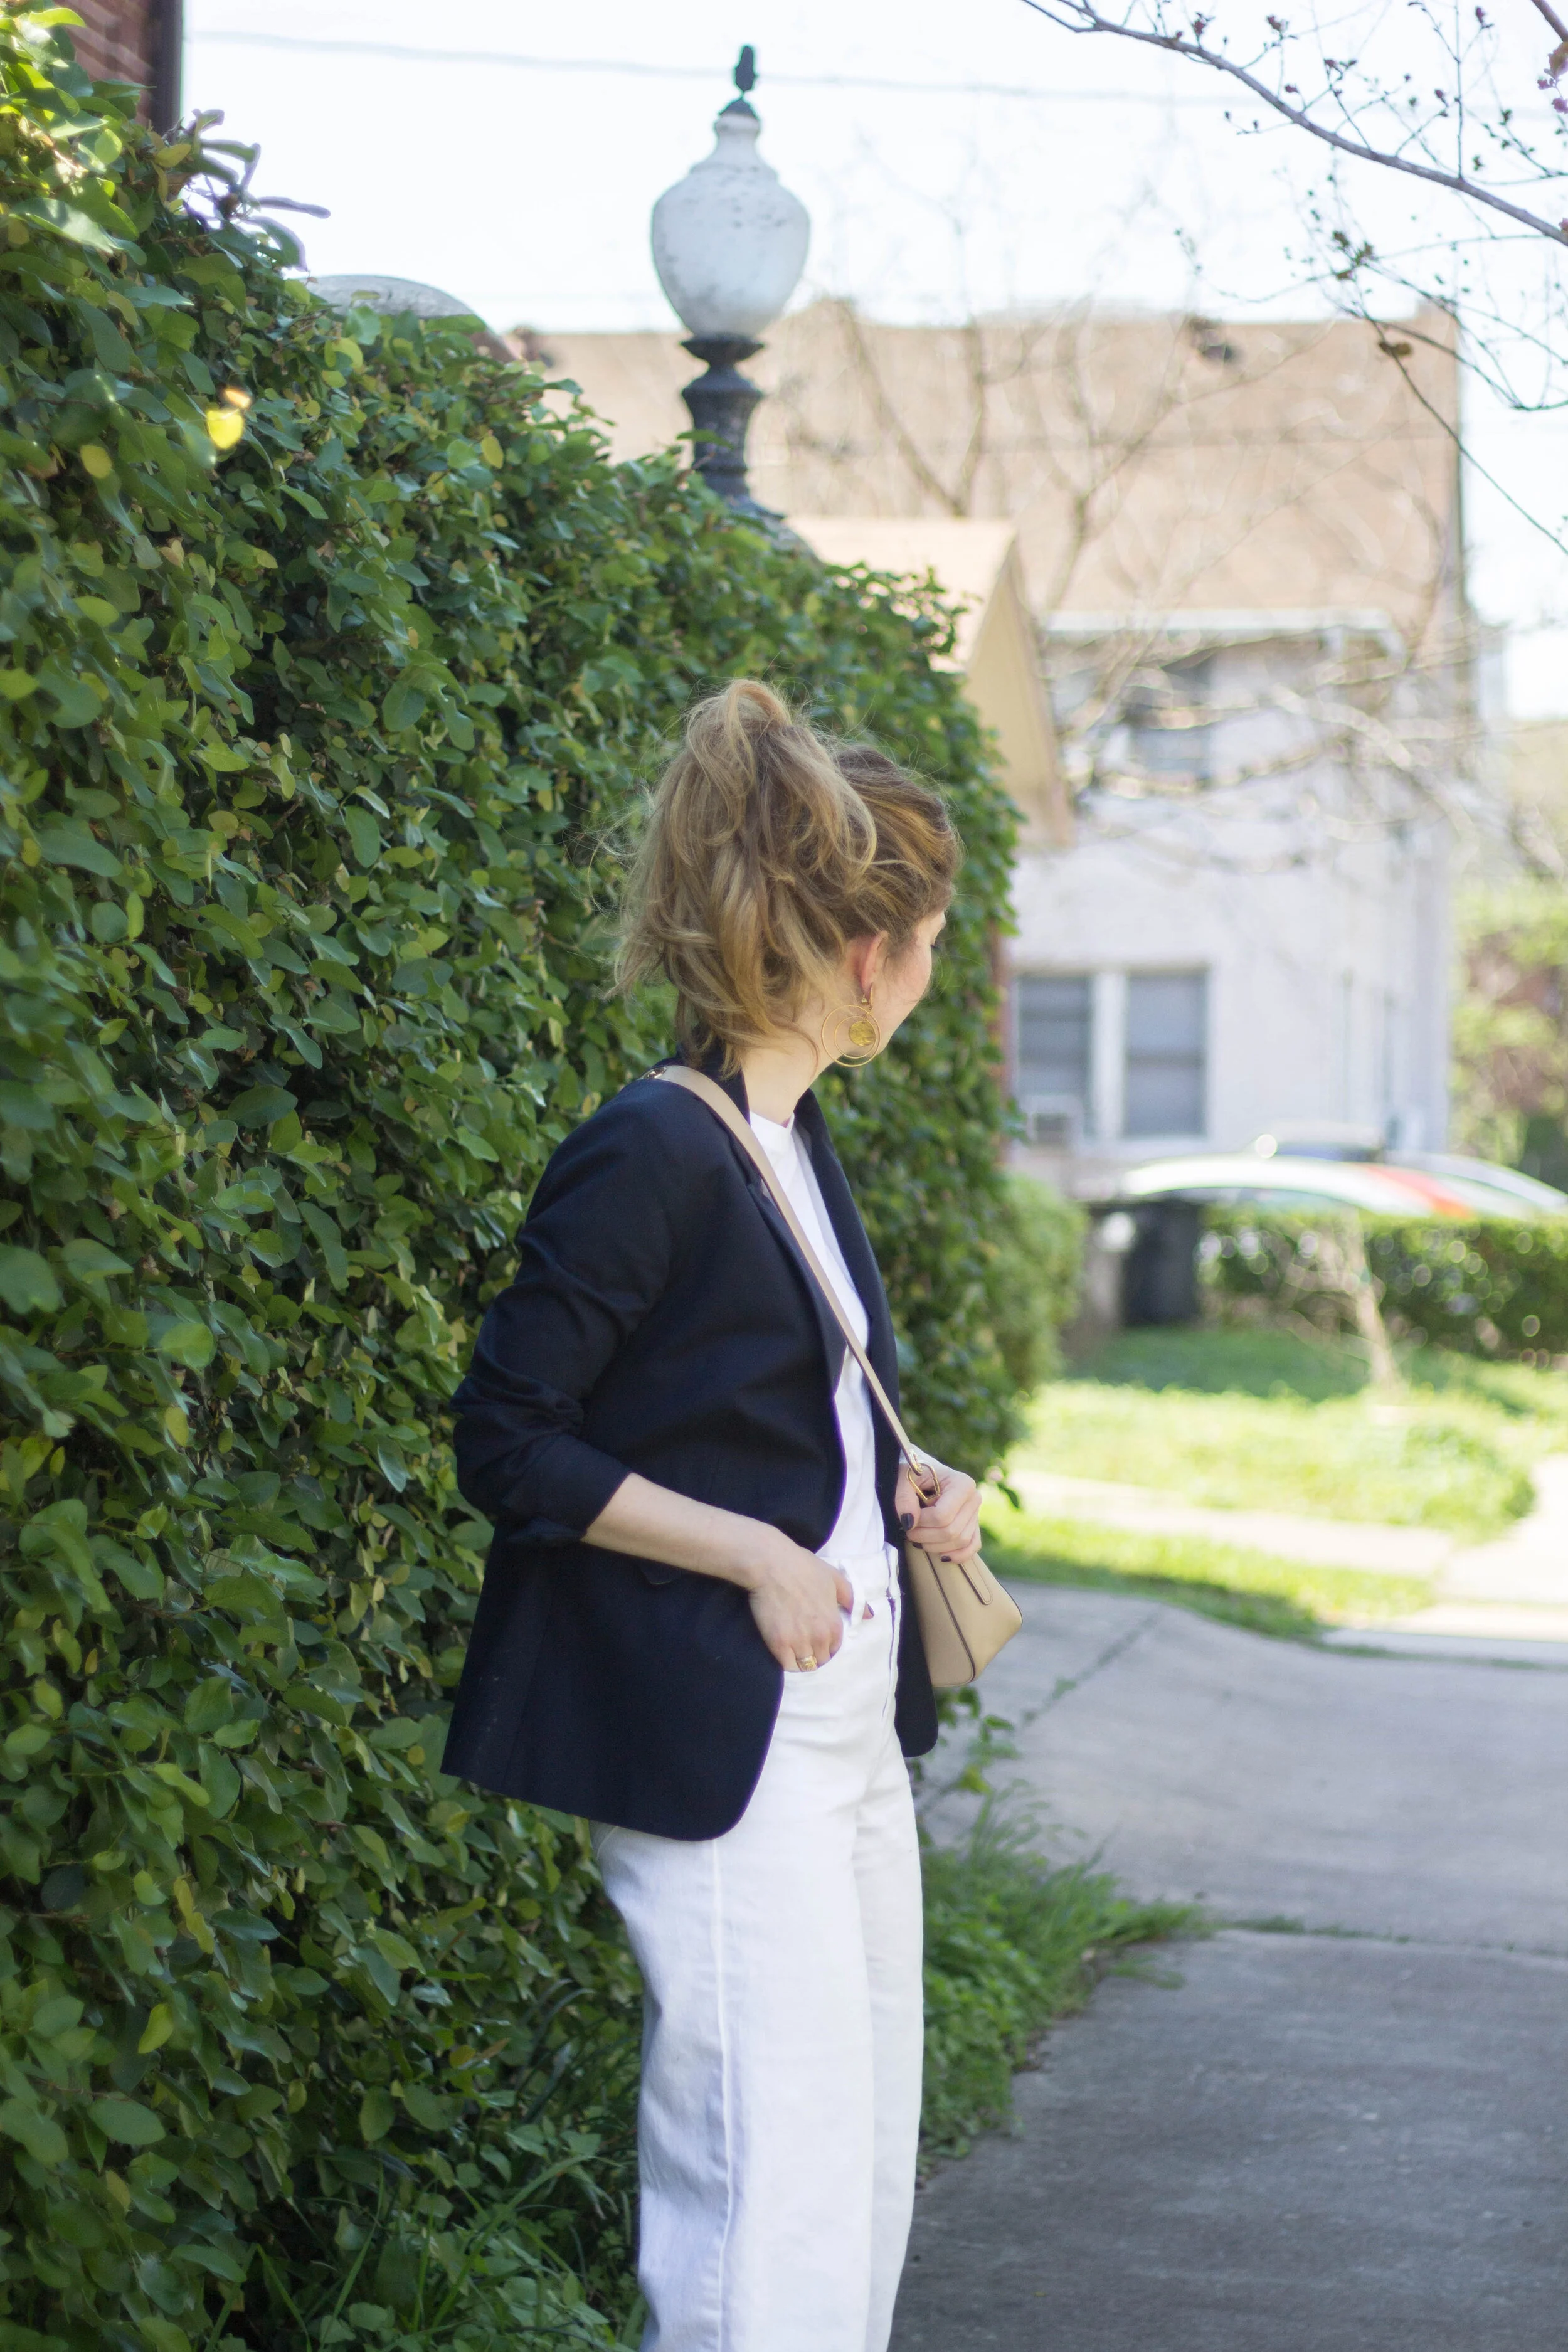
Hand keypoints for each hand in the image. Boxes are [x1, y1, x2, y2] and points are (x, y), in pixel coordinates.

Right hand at [745, 1535, 854, 1672]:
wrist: (772, 1565)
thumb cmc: (804, 1568)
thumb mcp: (835, 1579)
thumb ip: (853, 1600)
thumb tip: (870, 1615)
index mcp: (834, 1625)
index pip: (835, 1650)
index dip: (826, 1645)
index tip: (817, 1637)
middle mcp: (819, 1638)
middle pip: (820, 1660)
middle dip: (814, 1653)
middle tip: (803, 1641)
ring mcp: (798, 1642)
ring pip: (805, 1665)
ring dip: (801, 1659)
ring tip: (793, 1647)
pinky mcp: (778, 1644)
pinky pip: (787, 1665)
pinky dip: (786, 1661)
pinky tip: (782, 1649)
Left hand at [897, 1457, 981, 1563]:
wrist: (923, 1474)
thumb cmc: (914, 1475)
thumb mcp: (903, 1479)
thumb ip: (903, 1498)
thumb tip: (909, 1522)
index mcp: (962, 1483)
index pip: (942, 1516)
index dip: (921, 1523)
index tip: (906, 1519)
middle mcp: (974, 1498)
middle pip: (951, 1531)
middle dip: (925, 1536)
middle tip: (908, 1531)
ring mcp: (976, 1513)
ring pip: (960, 1541)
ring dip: (934, 1546)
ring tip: (917, 1537)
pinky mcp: (974, 1525)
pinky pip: (972, 1546)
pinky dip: (958, 1554)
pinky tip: (940, 1555)